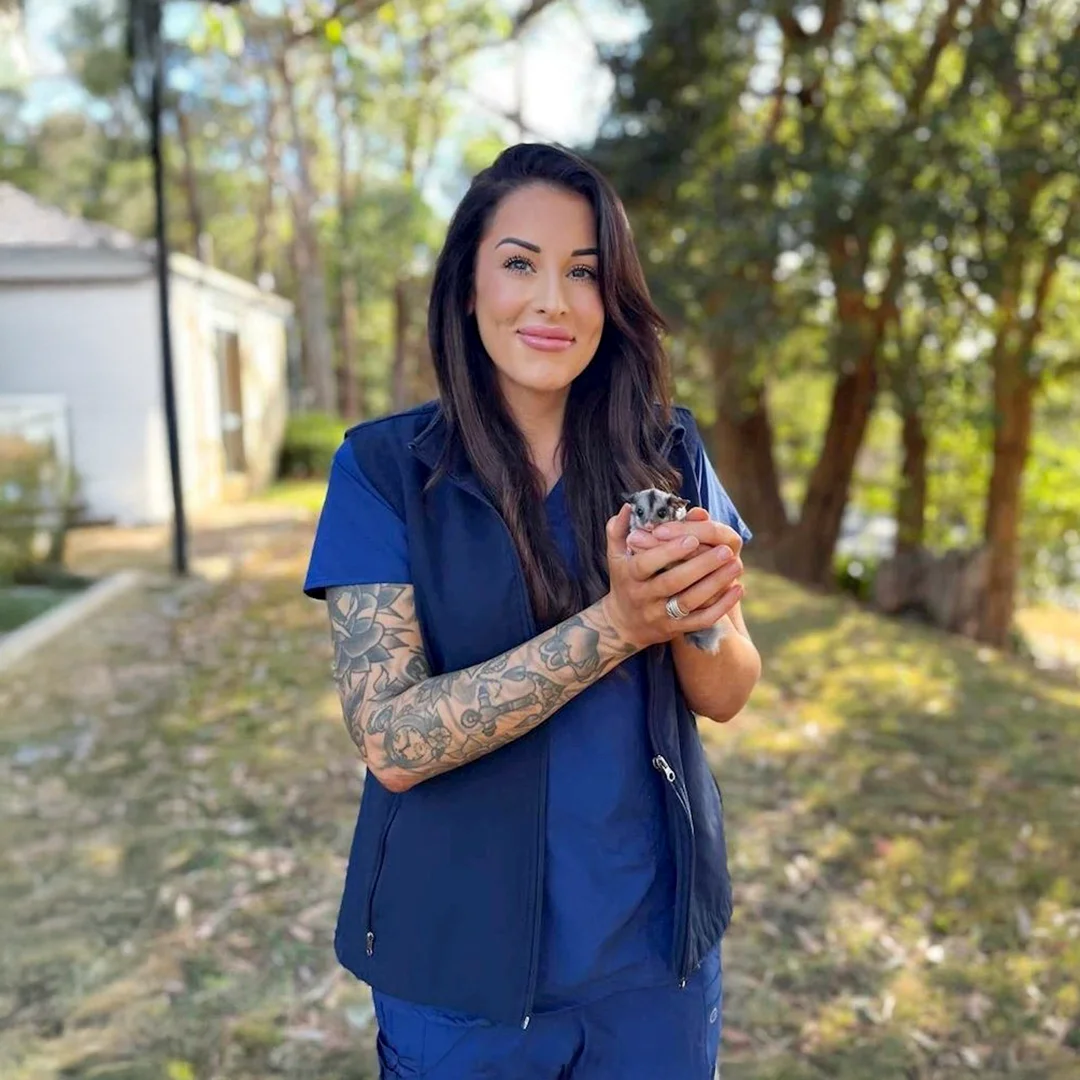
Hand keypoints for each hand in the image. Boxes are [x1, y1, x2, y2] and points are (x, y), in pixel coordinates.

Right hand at [602, 504, 744, 650]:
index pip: (646, 563)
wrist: (623, 624)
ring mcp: (659, 615)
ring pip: (689, 602)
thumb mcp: (615, 556)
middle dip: (700, 566)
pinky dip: (721, 607)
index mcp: (628, 575)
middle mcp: (643, 596)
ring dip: (715, 584)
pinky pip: (701, 620)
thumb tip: (628, 507)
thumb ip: (618, 530)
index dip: (668, 552)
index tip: (692, 538)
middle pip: (672, 582)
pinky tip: (738, 589)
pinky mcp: (675, 629)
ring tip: (736, 565)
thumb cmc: (624, 580)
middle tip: (725, 550)